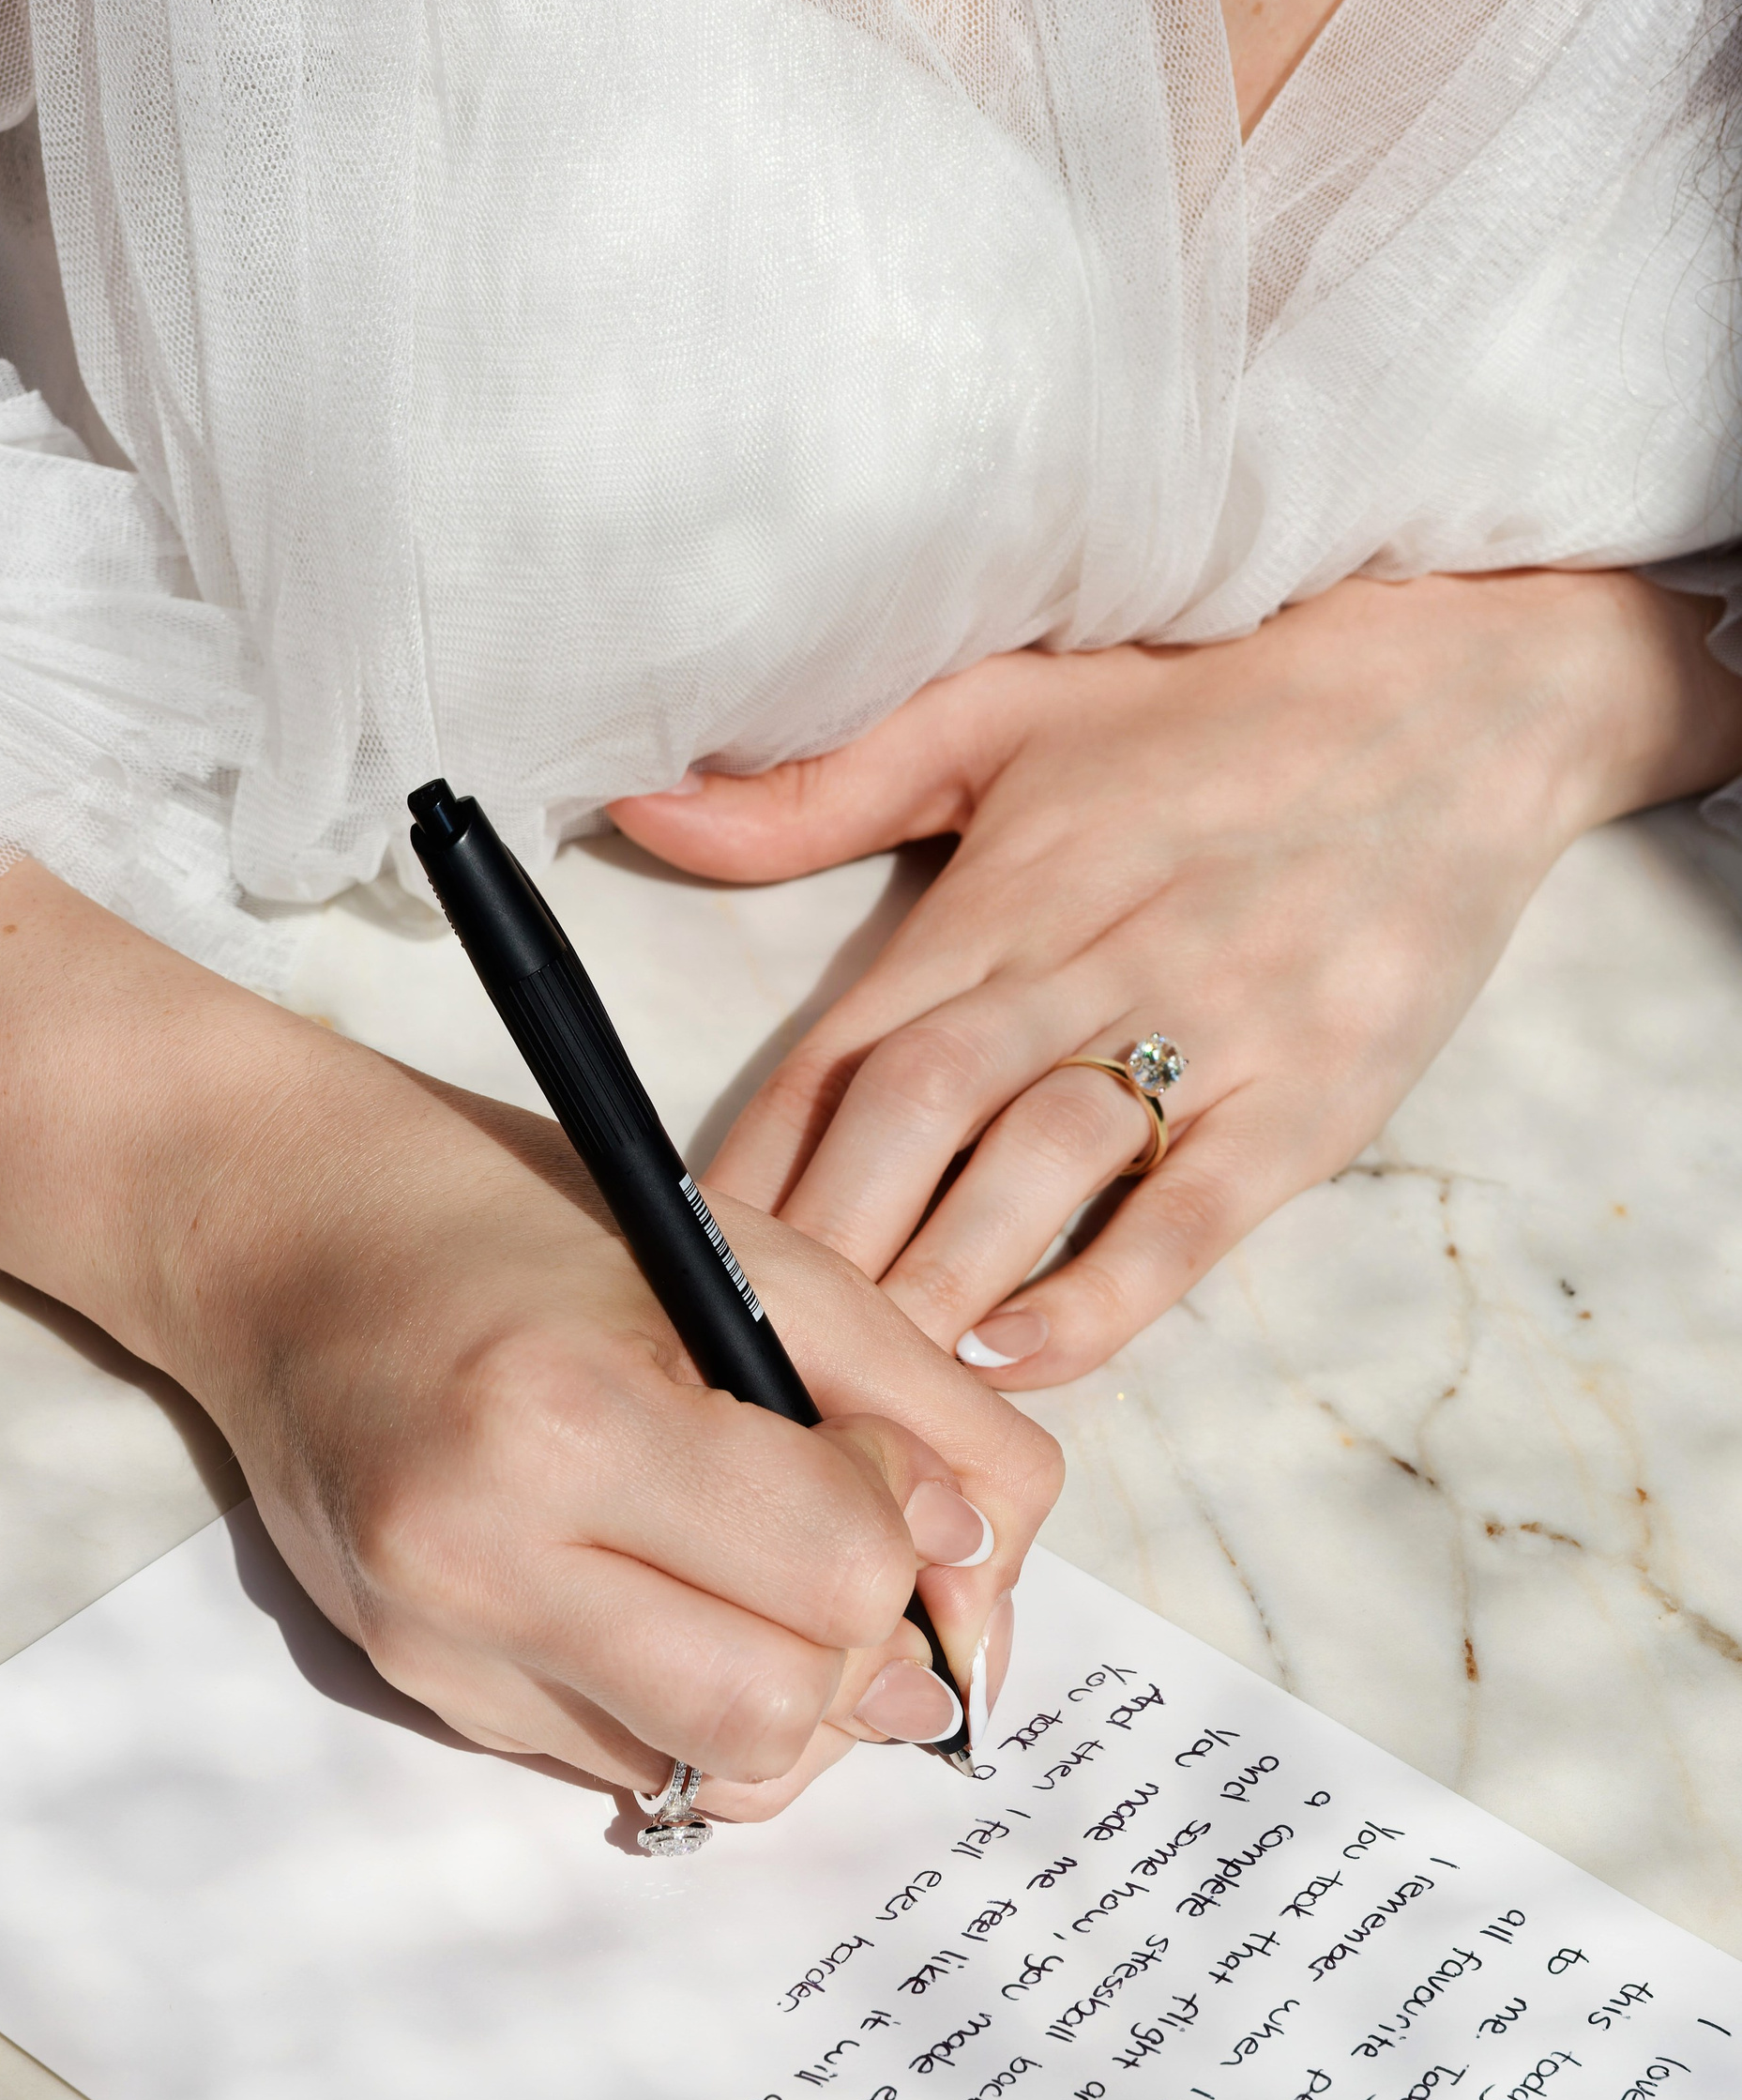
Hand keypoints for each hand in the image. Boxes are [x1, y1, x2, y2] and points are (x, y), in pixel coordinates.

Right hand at [0, 859, 1061, 1819]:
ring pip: (708, 1776)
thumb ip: (915, 1405)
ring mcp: (435, 1646)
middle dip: (863, 1646)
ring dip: (789, 1695)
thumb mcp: (756, 1256)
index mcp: (568, 1418)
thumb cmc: (527, 1215)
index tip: (886, 1462)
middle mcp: (479, 1560)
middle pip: (780, 1715)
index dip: (912, 1529)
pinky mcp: (418, 1692)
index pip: (839, 1574)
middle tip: (852, 1549)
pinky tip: (672, 1591)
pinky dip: (690, 1700)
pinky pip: (623, 1764)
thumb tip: (987, 1567)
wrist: (288, 1236)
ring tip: (774, 1578)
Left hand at [612, 570, 1741, 1387]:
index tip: (675, 1263)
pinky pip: (1189, 1215)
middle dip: (819, 1244)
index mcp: (1000, 885)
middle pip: (915, 1110)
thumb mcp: (1003, 713)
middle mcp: (1089, 956)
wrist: (1453, 703)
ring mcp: (1208, 1030)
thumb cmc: (1211, 713)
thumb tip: (646, 809)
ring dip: (934, 1281)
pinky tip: (1016, 1359)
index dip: (747, 1165)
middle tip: (744, 1359)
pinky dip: (1098, 1293)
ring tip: (853, 1395)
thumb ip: (826, 786)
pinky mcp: (1310, 1096)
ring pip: (1038, 1164)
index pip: (839, 1045)